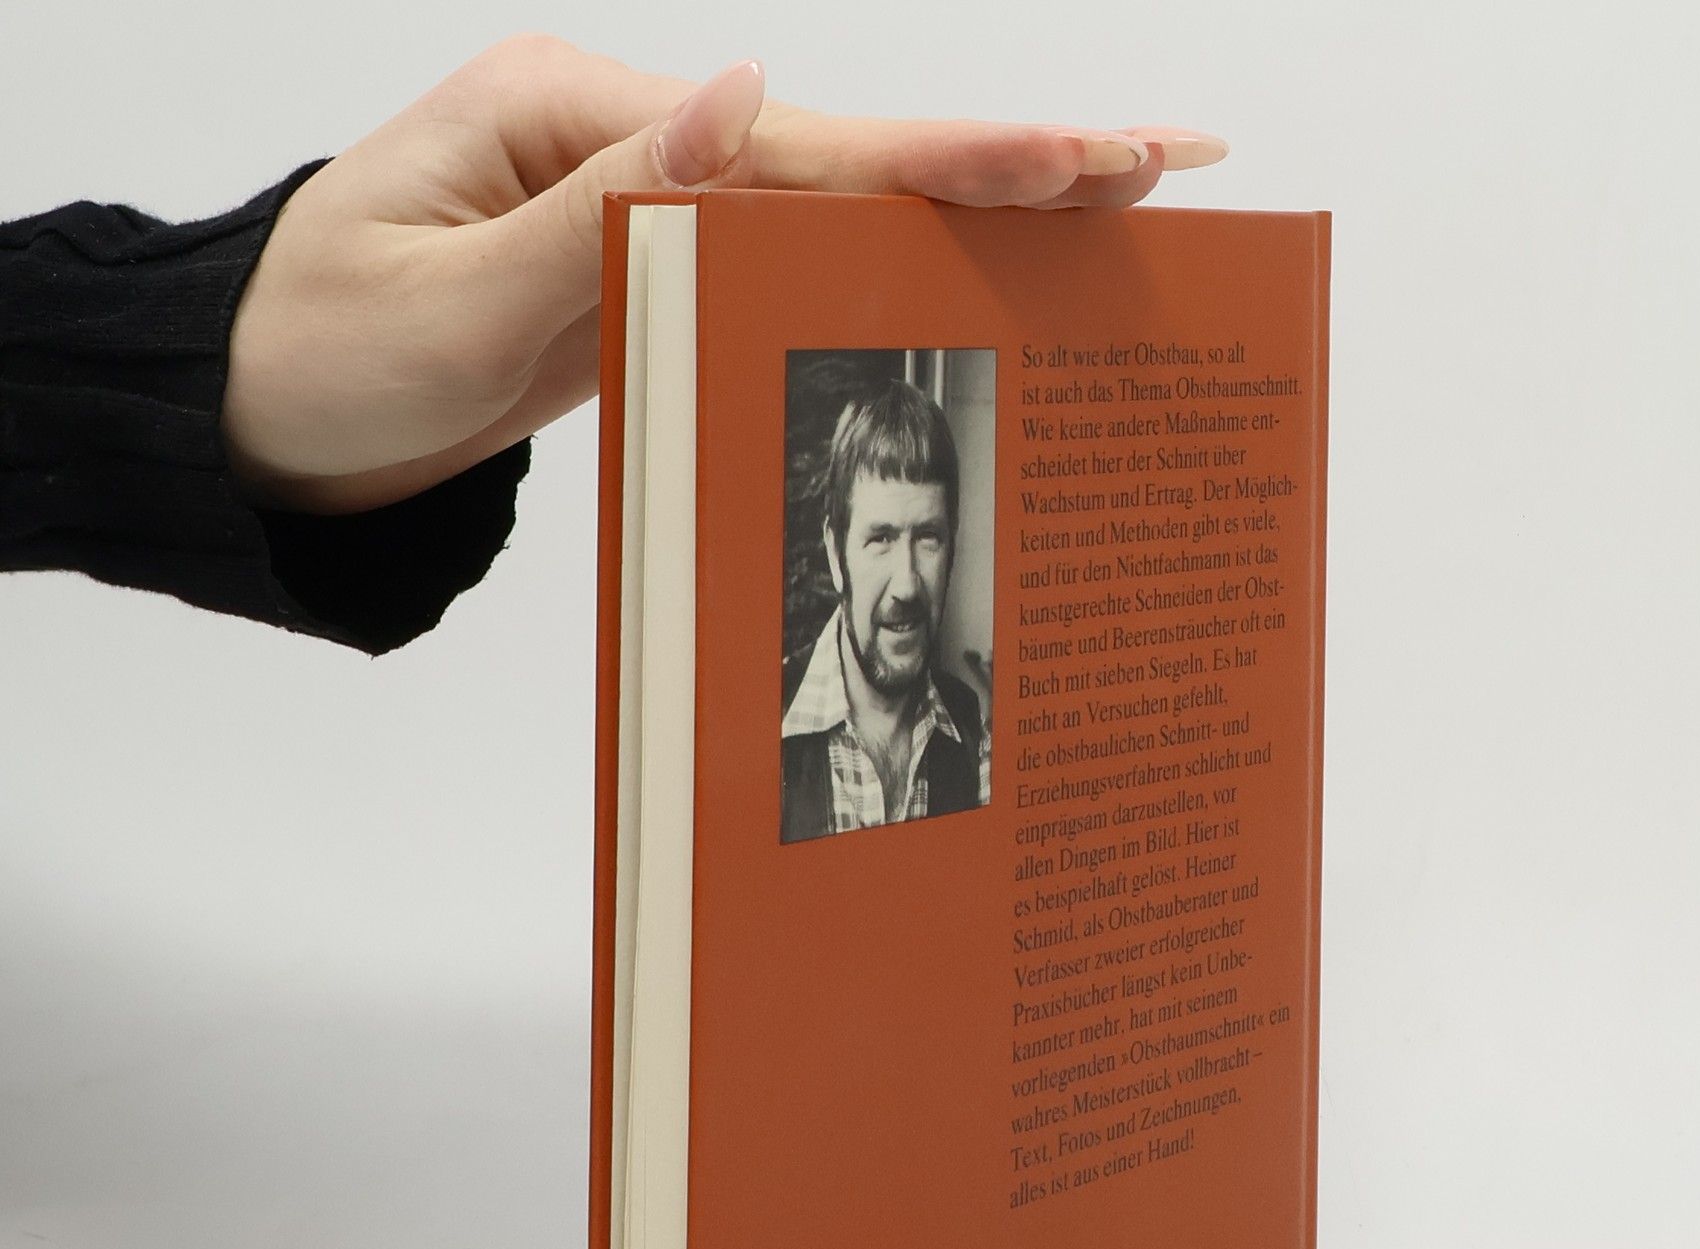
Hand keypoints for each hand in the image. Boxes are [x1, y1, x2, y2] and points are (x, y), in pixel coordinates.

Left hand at [221, 36, 1228, 515]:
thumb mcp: (441, 295)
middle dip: (1009, 161)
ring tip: (1109, 210)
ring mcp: (644, 210)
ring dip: (971, 211)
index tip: (1078, 157)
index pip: (798, 147)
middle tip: (1168, 159)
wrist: (255, 418)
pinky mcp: (647, 278)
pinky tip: (967, 280)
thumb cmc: (318, 359)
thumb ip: (596, 215)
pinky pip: (789, 272)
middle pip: (847, 156)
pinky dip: (888, 273)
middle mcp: (626, 146)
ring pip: (834, 211)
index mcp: (576, 120)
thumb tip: (747, 102)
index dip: (945, 160)